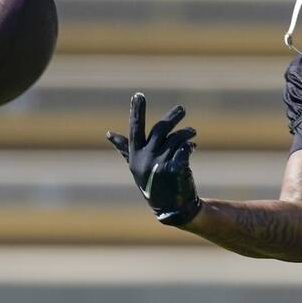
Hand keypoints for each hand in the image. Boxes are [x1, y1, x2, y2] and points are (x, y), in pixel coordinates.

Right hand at [106, 93, 201, 226]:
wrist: (171, 208)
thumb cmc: (152, 183)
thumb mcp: (135, 166)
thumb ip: (125, 149)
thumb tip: (109, 134)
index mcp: (135, 155)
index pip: (135, 128)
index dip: (137, 111)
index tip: (138, 95)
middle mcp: (146, 158)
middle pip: (160, 129)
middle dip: (172, 117)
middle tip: (182, 110)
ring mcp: (161, 164)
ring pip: (176, 139)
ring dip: (186, 133)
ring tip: (191, 133)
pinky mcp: (175, 169)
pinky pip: (184, 149)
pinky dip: (189, 145)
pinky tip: (192, 147)